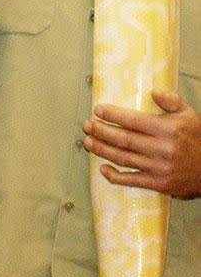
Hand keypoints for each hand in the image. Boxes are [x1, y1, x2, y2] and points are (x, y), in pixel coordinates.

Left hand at [83, 90, 200, 198]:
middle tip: (86, 125)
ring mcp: (159, 168)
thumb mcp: (190, 115)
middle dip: (101, 131)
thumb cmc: (200, 140)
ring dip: (102, 150)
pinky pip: (131, 180)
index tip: (98, 110)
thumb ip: (172, 101)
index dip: (113, 115)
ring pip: (123, 158)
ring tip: (87, 142)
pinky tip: (102, 168)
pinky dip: (114, 176)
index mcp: (168, 130)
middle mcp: (162, 149)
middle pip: (123, 140)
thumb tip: (153, 91)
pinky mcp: (158, 184)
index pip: (133, 121)